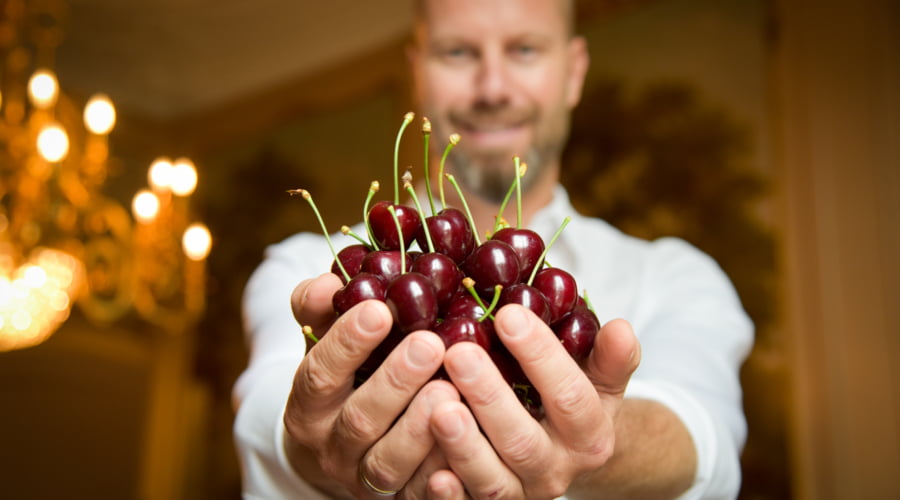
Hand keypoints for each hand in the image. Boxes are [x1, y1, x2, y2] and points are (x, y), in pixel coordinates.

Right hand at [284, 273, 454, 497]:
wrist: (340, 448)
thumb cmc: (343, 376)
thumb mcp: (324, 340)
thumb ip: (320, 308)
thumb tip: (329, 281)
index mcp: (309, 403)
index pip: (320, 373)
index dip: (346, 344)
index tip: (379, 309)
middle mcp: (332, 446)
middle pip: (360, 419)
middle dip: (395, 382)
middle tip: (430, 344)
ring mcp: (365, 479)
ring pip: (390, 463)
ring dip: (421, 428)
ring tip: (452, 388)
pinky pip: (421, 493)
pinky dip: (444, 476)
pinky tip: (468, 443)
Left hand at [427, 304, 639, 498]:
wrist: (564, 459)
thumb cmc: (574, 402)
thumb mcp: (600, 381)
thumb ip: (611, 358)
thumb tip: (621, 329)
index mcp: (589, 437)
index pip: (569, 395)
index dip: (540, 356)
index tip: (508, 315)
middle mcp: (556, 470)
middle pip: (523, 441)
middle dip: (489, 396)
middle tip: (459, 353)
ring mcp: (519, 493)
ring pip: (491, 479)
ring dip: (463, 444)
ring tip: (438, 404)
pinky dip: (448, 493)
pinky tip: (431, 470)